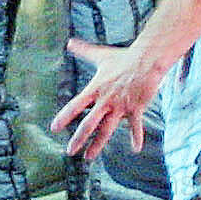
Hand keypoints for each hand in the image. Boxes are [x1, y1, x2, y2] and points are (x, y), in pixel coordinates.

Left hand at [53, 38, 167, 159]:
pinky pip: (136, 125)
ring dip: (98, 144)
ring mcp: (120, 105)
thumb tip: (69, 42)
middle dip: (79, 138)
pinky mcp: (136, 107)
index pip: (76, 105)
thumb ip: (83, 50)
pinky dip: (136, 137)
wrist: (146, 59)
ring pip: (107, 129)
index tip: (54, 128)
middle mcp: (105, 100)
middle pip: (89, 123)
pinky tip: (136, 149)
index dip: (64, 117)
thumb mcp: (100, 55)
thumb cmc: (123, 58)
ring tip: (88, 157)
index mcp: (95, 89)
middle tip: (69, 151)